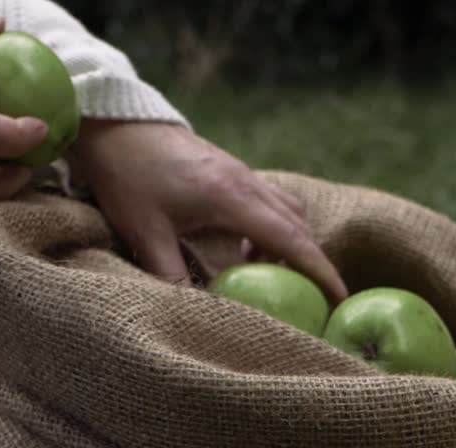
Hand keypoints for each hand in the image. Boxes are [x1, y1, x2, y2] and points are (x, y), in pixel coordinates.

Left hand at [66, 120, 347, 302]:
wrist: (114, 124)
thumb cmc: (127, 176)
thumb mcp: (144, 232)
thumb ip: (169, 274)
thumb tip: (190, 314)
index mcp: (232, 197)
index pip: (290, 239)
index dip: (319, 271)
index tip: (340, 297)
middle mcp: (246, 182)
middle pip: (298, 226)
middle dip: (313, 262)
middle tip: (318, 298)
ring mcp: (240, 173)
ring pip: (287, 211)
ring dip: (291, 243)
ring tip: (276, 277)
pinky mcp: (229, 170)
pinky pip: (269, 201)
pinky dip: (272, 227)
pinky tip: (245, 250)